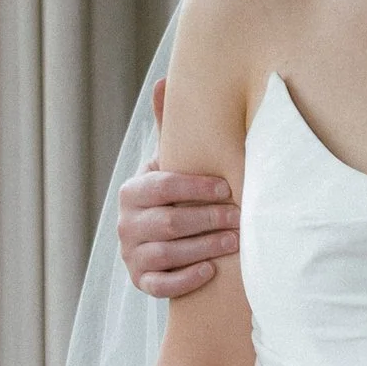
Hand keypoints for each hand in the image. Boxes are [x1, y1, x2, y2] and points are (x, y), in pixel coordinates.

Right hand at [120, 86, 240, 296]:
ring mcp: (132, 256)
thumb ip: (168, 127)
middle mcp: (126, 225)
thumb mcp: (168, 162)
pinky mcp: (142, 283)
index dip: (194, 188)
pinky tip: (212, 270)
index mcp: (132, 192)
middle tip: (240, 217)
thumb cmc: (174, 194)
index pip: (161, 187)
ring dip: (205, 248)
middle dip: (208, 219)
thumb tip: (165, 79)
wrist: (158, 239)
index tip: (226, 188)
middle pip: (169, 223)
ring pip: (167, 254)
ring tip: (236, 242)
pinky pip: (161, 286)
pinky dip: (186, 279)